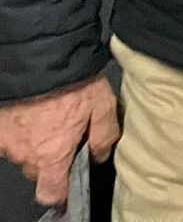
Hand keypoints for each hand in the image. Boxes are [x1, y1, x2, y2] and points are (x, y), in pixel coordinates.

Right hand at [0, 75, 118, 206]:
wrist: (40, 56)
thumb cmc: (72, 81)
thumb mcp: (103, 105)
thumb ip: (104, 136)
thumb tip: (100, 156)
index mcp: (52, 154)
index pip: (50, 193)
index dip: (59, 194)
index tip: (66, 187)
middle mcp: (25, 153)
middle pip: (37, 171)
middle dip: (51, 159)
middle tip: (65, 134)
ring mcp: (7, 141)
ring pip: (23, 152)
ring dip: (34, 142)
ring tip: (49, 117)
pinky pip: (10, 137)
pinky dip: (20, 129)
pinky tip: (33, 112)